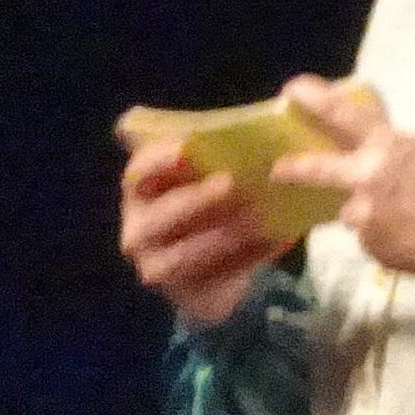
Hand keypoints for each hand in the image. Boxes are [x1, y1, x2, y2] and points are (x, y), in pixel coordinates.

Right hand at [116, 117, 291, 326]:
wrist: (224, 267)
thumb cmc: (217, 207)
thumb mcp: (214, 177)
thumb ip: (219, 156)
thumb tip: (264, 121)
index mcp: (142, 188)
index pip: (139, 169)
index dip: (160, 157)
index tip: (189, 147)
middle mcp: (139, 225)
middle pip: (159, 214)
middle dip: (196, 198)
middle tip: (231, 183)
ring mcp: (155, 262)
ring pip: (184, 253)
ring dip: (224, 235)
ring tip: (260, 219)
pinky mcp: (181, 293)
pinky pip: (214, 277)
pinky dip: (248, 259)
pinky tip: (276, 242)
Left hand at [270, 76, 414, 281]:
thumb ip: (393, 148)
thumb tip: (370, 148)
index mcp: (385, 147)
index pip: (338, 114)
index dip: (311, 98)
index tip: (291, 90)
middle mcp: (366, 180)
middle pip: (314, 170)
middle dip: (292, 168)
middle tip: (280, 169)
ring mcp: (365, 218)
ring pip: (352, 212)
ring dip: (367, 213)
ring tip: (406, 219)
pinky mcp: (373, 248)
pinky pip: (369, 239)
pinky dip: (385, 237)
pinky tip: (414, 238)